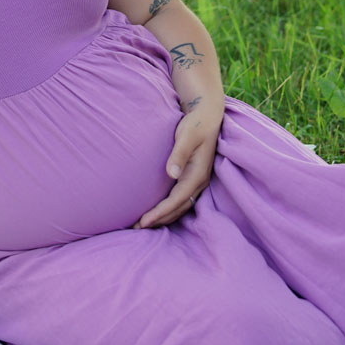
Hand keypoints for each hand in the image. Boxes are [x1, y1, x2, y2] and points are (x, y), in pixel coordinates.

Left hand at [133, 107, 221, 228]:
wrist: (207, 116)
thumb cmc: (196, 124)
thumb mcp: (187, 135)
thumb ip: (179, 153)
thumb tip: (172, 174)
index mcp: (198, 174)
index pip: (177, 200)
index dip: (160, 213)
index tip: (144, 222)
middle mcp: (199, 182)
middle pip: (178, 208)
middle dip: (159, 220)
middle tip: (137, 228)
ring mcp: (197, 181)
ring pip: (180, 206)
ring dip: (163, 217)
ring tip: (143, 224)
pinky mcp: (192, 178)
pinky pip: (180, 199)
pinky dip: (168, 208)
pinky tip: (156, 210)